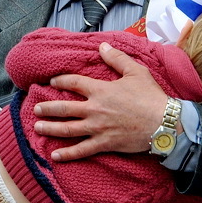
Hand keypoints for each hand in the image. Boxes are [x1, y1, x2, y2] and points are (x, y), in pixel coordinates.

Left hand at [32, 42, 169, 161]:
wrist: (165, 123)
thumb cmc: (152, 97)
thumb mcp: (136, 72)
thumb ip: (116, 58)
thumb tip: (102, 46)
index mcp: (101, 90)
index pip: (74, 83)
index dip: (61, 81)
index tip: (52, 82)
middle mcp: (95, 109)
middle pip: (64, 108)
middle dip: (48, 108)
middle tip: (36, 108)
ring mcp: (98, 128)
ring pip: (68, 129)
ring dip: (51, 128)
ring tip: (38, 127)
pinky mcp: (104, 143)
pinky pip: (82, 150)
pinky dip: (68, 154)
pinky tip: (55, 156)